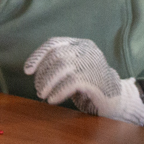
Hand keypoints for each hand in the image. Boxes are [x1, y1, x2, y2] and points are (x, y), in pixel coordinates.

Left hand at [23, 38, 143, 124]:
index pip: (54, 43)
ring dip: (48, 82)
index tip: (27, 70)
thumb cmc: (90, 85)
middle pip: (57, 55)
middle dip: (43, 73)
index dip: (38, 56)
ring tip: (43, 95)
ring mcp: (93, 63)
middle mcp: (87, 50)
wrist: (115, 99)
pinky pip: (72, 82)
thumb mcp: (74, 70)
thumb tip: (33, 69)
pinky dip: (58, 91)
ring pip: (62, 66)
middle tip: (38, 89)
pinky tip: (53, 99)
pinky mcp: (96, 79)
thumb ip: (59, 64)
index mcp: (81, 44)